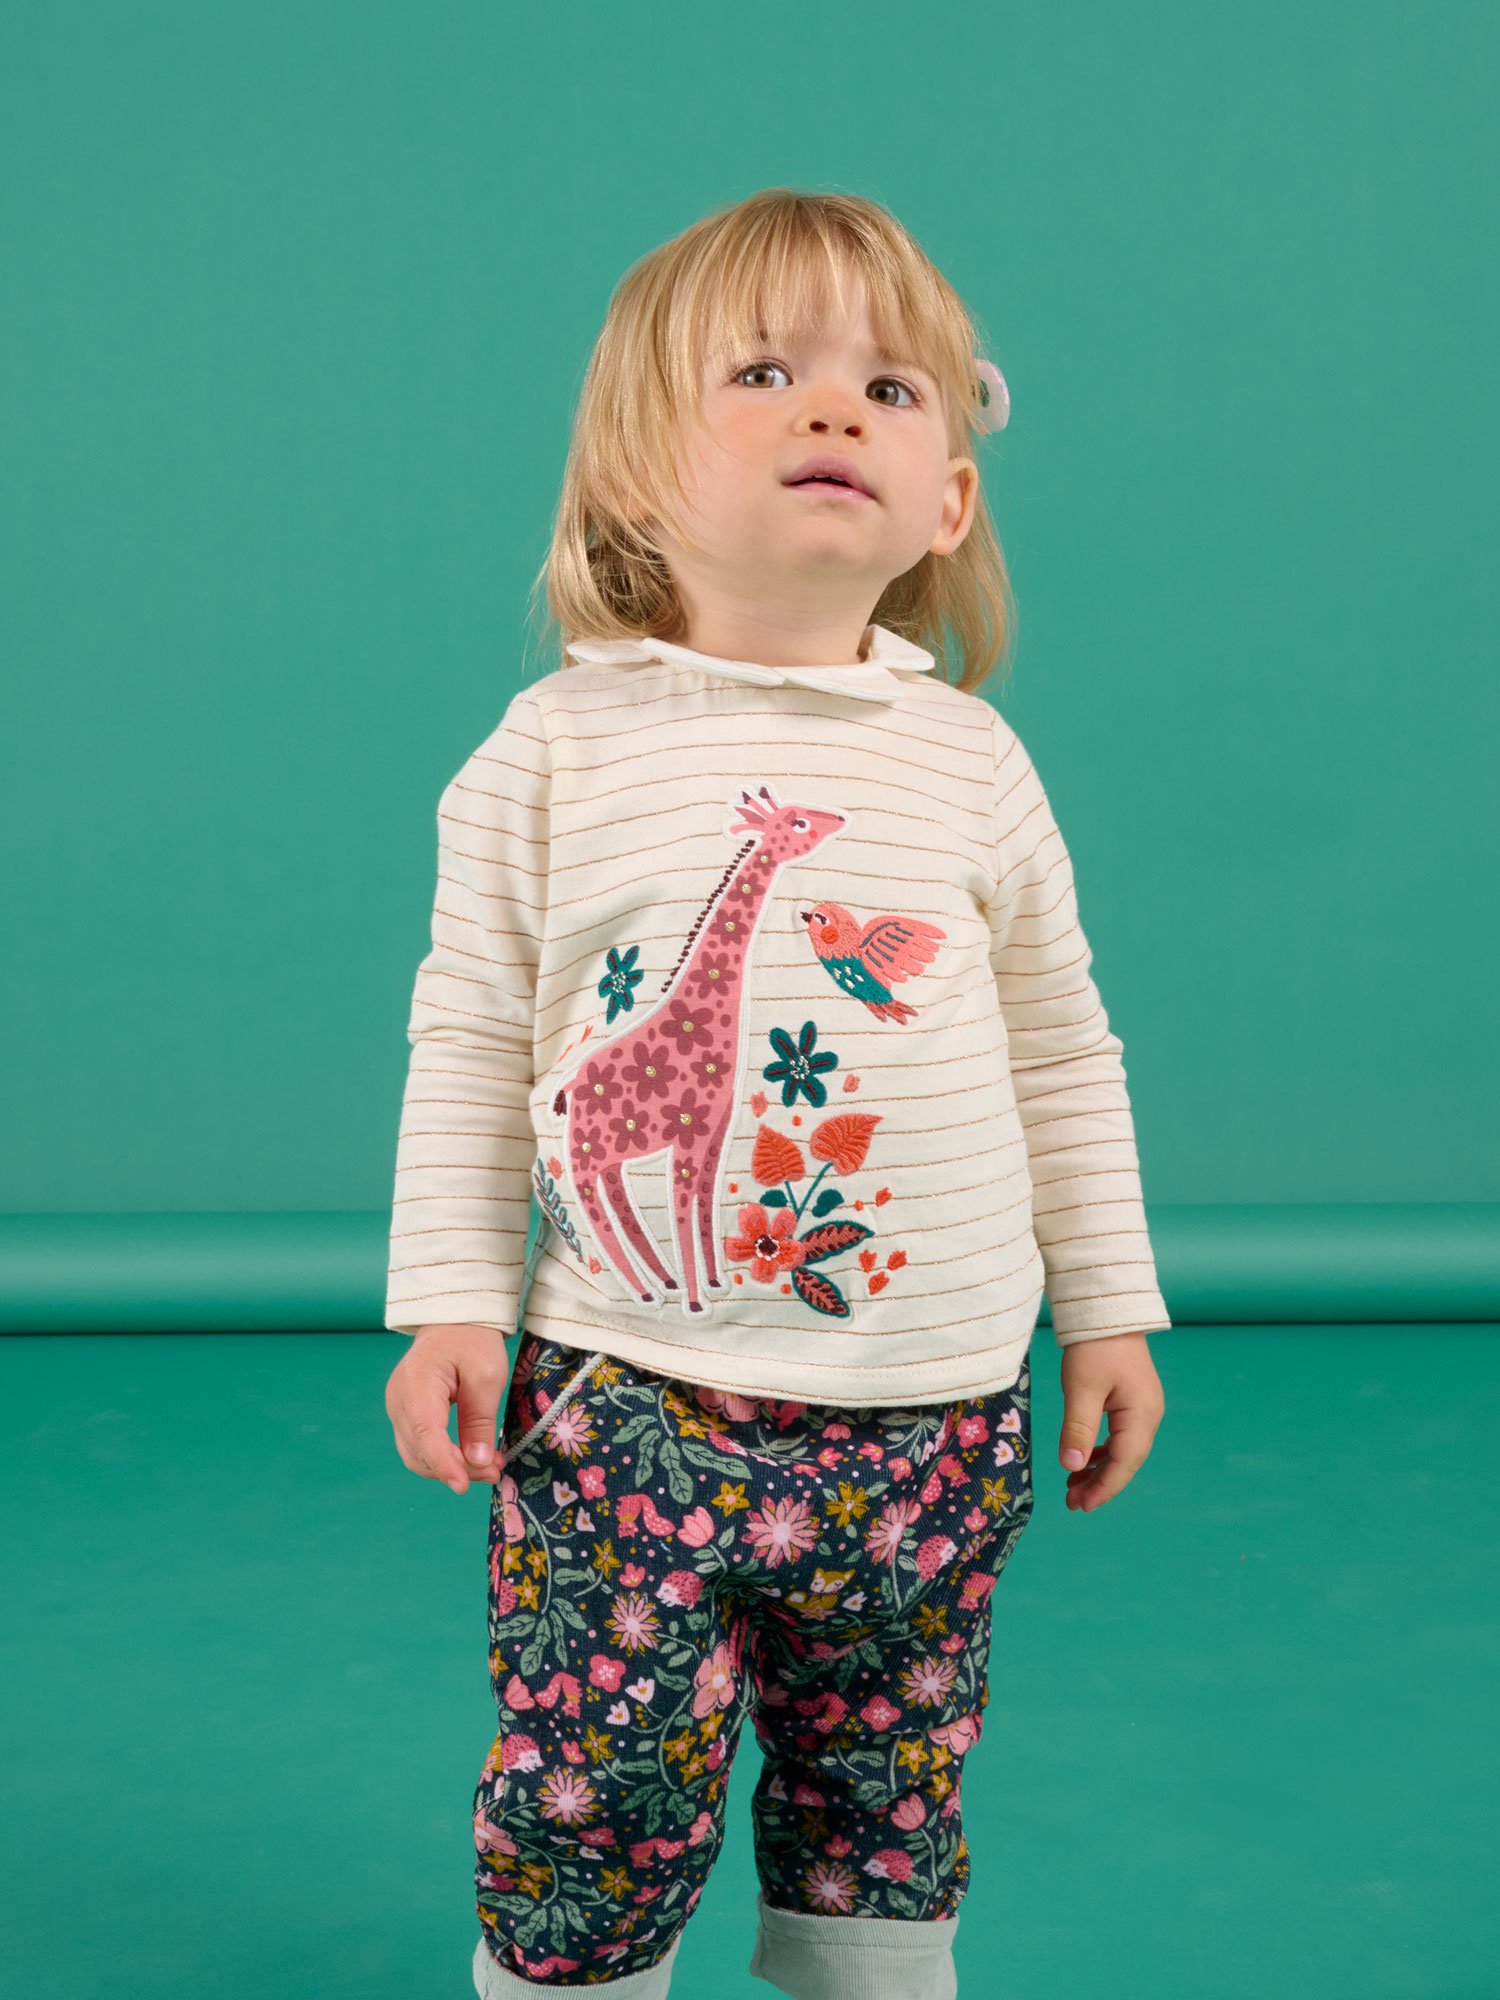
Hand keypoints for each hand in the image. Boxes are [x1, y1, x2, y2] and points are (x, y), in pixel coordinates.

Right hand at [385, 1323, 510, 1493]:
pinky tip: (472, 1456)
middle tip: (495, 1470)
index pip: (426, 1436)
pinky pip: (420, 1444)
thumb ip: (480, 1420)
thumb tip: (478, 1461)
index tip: (464, 1485)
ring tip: (489, 1466)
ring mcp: (398, 1408)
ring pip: (418, 1454)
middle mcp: (398, 1401)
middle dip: (457, 1468)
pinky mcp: (405, 1414)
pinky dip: (444, 1456)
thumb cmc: (471, 1340)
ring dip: (452, 1466)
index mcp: (416, 1386)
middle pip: (421, 1451)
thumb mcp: (486, 1376)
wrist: (453, 1320)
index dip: (445, 1465)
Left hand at [1057, 1332, 1164, 1510]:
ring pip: (1123, 1450)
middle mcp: (1148, 1416)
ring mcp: (1142, 1408)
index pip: (1124, 1463)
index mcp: (1141, 1415)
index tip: (1081, 1506)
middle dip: (1100, 1484)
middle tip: (1072, 1503)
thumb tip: (1073, 1467)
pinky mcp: (1132, 1400)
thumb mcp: (1081, 1389)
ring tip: (1073, 1487)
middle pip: (1127, 1461)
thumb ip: (1078, 1429)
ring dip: (1100, 1469)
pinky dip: (1102, 1451)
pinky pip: (1120, 1436)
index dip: (1103, 1488)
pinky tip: (1084, 1459)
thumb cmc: (1094, 1347)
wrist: (1106, 1310)